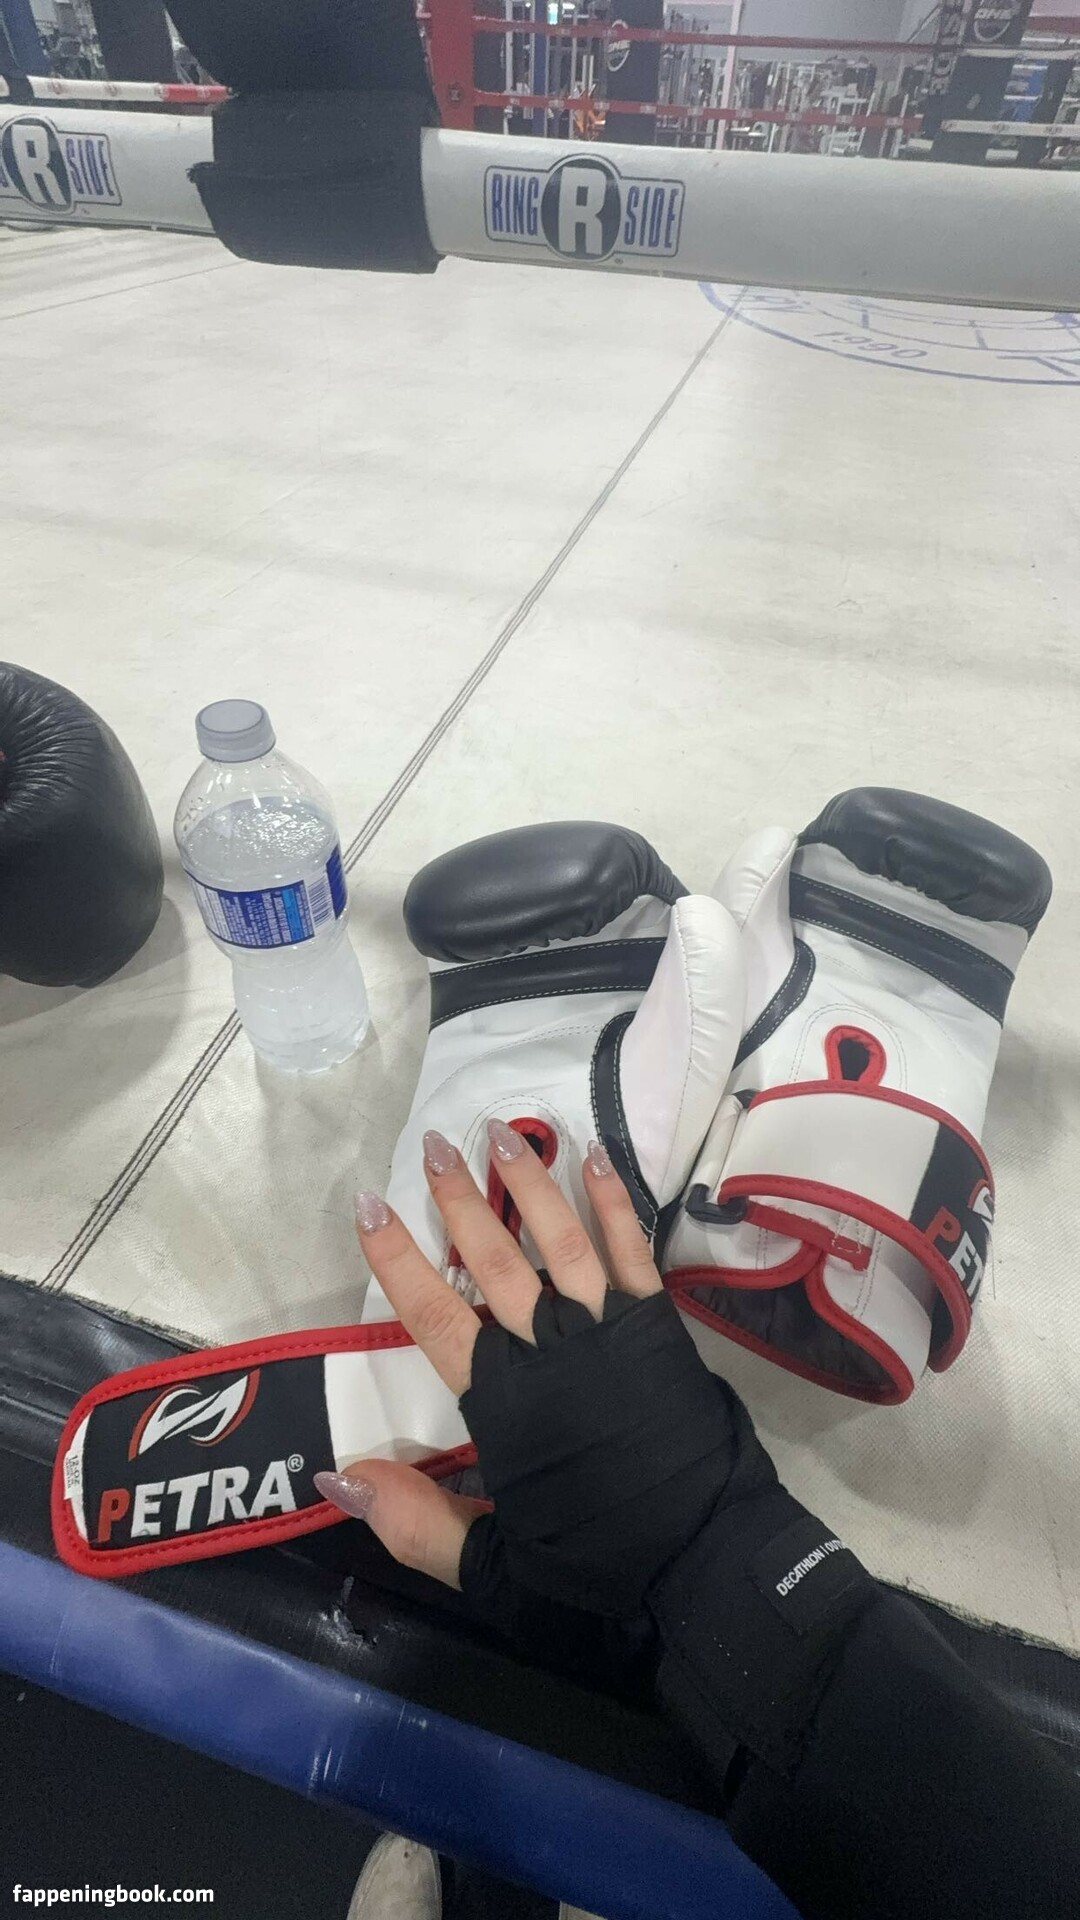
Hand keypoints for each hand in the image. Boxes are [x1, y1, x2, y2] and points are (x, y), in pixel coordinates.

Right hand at [316, 1117, 776, 1627]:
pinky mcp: (659, 1326)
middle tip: (433, 1145)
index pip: (436, 1316)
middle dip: (459, 1200)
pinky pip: (630, 1250)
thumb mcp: (493, 1565)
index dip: (399, 1261)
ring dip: (529, 1182)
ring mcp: (608, 1329)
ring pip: (559, 1239)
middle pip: (494, 1259)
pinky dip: (611, 1201)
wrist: (706, 1560)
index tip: (369, 1206)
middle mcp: (550, 1349)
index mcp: (503, 1401)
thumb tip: (338, 1477)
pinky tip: (596, 1158)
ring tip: (501, 1132)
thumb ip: (415, 1519)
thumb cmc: (596, 1566)